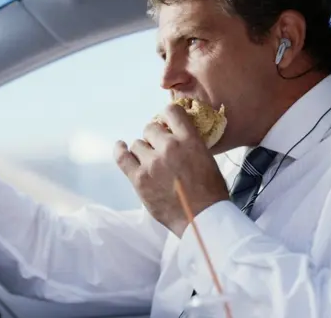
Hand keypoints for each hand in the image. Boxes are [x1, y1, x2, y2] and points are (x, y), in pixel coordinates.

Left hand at [114, 103, 228, 236]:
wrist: (202, 218)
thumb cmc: (210, 193)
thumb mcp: (207, 158)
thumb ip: (190, 144)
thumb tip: (175, 135)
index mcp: (189, 140)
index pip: (171, 111)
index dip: (166, 116)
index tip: (165, 123)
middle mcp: (169, 147)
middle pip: (150, 128)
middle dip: (154, 137)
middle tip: (159, 149)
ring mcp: (152, 163)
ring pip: (137, 144)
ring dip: (142, 151)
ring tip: (150, 162)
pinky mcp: (139, 179)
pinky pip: (122, 157)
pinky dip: (120, 150)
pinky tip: (121, 147)